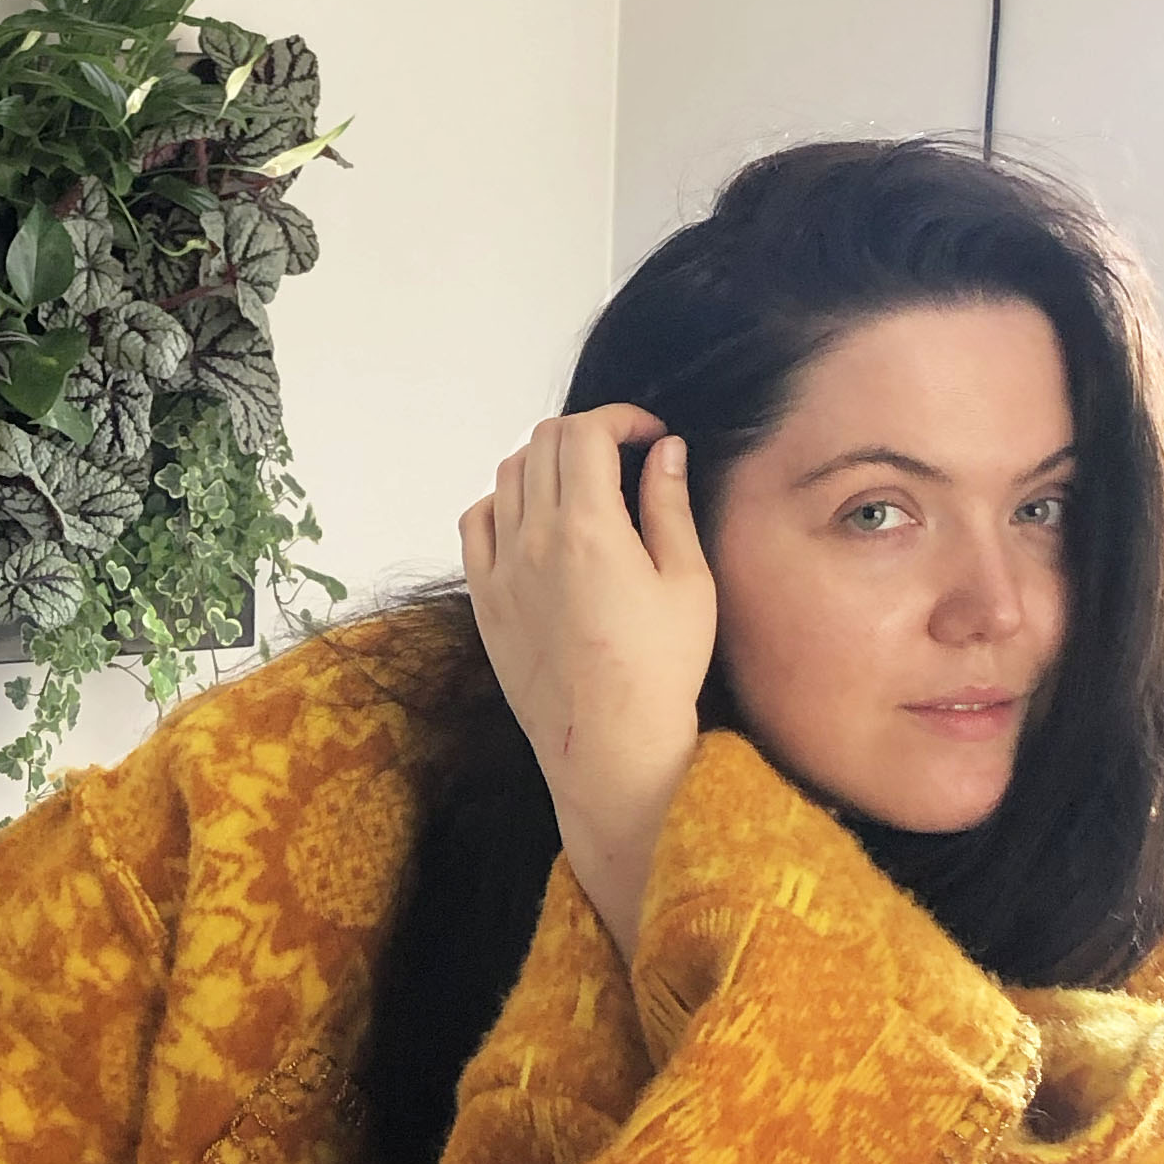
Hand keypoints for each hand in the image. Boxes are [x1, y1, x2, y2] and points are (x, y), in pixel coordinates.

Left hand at [459, 403, 716, 955]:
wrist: (609, 746)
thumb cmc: (661, 669)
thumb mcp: (688, 581)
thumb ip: (670, 505)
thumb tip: (664, 449)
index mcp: (589, 528)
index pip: (584, 433)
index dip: (620, 417)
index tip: (650, 435)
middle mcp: (533, 539)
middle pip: (541, 444)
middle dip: (586, 434)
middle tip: (622, 455)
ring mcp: (499, 569)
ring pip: (506, 476)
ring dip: (544, 463)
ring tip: (582, 485)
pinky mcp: (483, 599)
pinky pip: (475, 523)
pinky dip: (503, 502)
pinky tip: (533, 518)